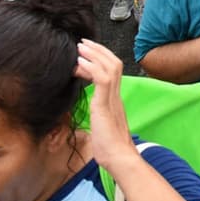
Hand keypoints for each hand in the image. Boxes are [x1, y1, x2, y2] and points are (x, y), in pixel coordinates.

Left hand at [75, 39, 138, 169]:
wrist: (119, 158)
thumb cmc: (110, 149)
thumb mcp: (102, 127)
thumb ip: (100, 117)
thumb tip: (93, 116)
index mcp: (115, 100)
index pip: (113, 72)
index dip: (101, 59)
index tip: (87, 54)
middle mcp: (116, 96)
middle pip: (114, 63)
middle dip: (99, 50)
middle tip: (84, 43)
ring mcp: (112, 99)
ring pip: (110, 66)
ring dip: (94, 54)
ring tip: (80, 46)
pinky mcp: (106, 104)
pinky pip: (102, 78)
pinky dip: (91, 67)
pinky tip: (80, 62)